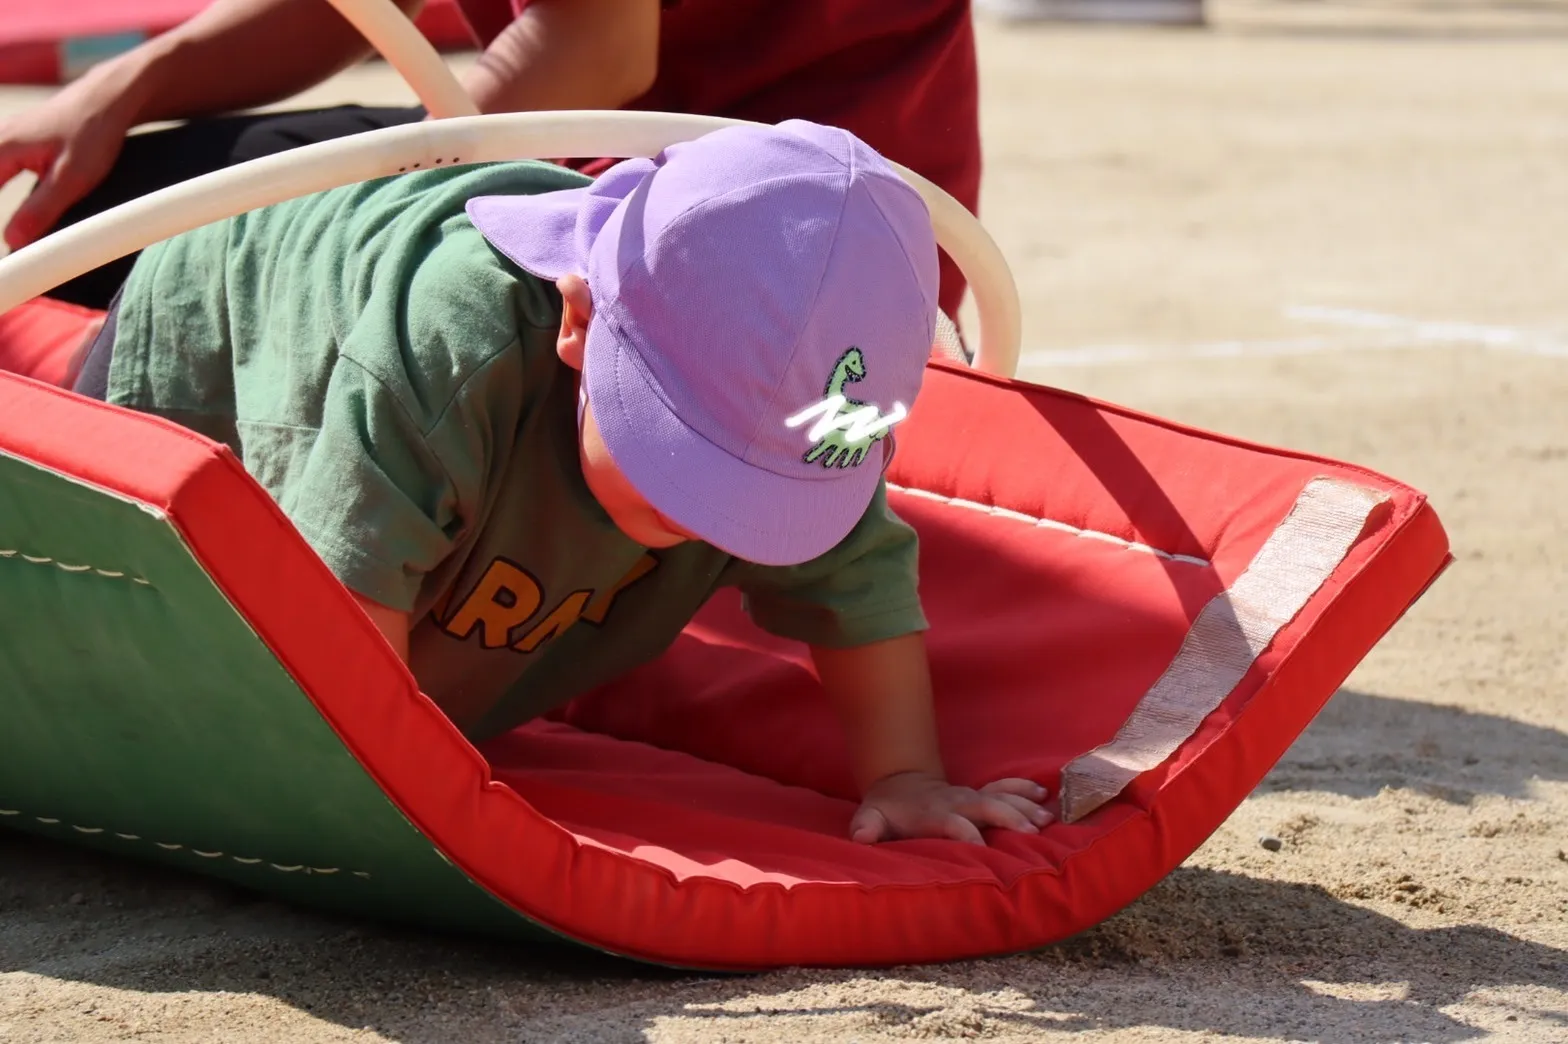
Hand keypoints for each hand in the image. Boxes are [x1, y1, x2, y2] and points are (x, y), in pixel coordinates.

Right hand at [0, 61, 144, 250]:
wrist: (107, 99)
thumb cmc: (93, 134)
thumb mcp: (72, 178)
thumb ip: (41, 209)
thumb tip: (12, 241)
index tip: (3, 258)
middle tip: (8, 257)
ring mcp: (2, 140)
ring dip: (0, 204)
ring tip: (14, 239)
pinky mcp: (13, 144)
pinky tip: (15, 219)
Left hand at [849, 771, 1052, 845]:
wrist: (899, 783)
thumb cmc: (886, 810)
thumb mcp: (870, 818)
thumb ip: (867, 827)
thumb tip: (861, 836)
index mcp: (932, 813)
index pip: (952, 823)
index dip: (965, 834)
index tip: (983, 848)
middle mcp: (956, 802)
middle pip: (985, 806)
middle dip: (1008, 817)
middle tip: (1031, 832)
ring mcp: (969, 796)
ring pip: (1001, 796)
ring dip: (1024, 806)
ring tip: (1047, 818)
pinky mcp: (979, 794)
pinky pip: (1005, 787)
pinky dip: (1024, 788)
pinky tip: (1044, 794)